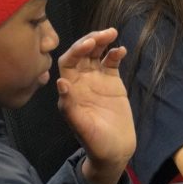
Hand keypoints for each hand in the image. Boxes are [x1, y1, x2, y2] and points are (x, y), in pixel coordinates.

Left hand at [56, 29, 135, 183]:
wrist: (115, 150)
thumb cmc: (95, 142)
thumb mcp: (81, 127)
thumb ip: (70, 106)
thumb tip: (61, 82)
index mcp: (70, 90)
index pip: (68, 62)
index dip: (76, 50)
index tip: (89, 44)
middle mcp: (81, 81)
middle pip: (82, 53)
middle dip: (91, 40)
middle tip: (105, 33)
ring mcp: (97, 80)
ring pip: (96, 54)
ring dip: (103, 41)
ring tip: (113, 33)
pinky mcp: (112, 82)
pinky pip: (112, 62)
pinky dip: (116, 54)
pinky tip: (122, 50)